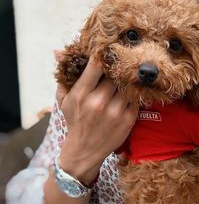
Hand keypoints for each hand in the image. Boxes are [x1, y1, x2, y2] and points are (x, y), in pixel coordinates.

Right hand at [56, 56, 138, 184]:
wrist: (85, 150)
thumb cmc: (75, 121)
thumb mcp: (64, 99)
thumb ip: (65, 76)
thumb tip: (58, 52)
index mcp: (82, 94)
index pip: (96, 65)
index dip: (102, 55)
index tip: (106, 52)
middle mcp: (99, 102)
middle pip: (115, 74)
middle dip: (116, 68)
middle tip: (118, 64)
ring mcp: (116, 111)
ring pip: (127, 84)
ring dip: (126, 81)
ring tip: (124, 79)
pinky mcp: (129, 119)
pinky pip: (136, 98)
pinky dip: (133, 93)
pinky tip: (129, 92)